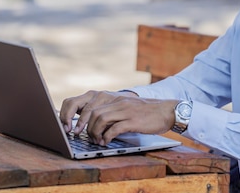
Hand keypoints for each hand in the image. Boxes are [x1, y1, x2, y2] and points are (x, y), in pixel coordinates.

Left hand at [59, 90, 177, 145]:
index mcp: (113, 98)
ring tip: (96, 140)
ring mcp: (125, 110)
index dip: (77, 115)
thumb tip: (93, 123)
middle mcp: (117, 101)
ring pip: (100, 118)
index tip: (72, 127)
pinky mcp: (133, 120)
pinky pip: (115, 128)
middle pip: (92, 111)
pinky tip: (106, 141)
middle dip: (83, 125)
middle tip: (82, 136)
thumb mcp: (125, 108)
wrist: (167, 111)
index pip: (88, 103)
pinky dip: (107, 136)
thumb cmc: (145, 113)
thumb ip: (111, 112)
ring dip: (94, 132)